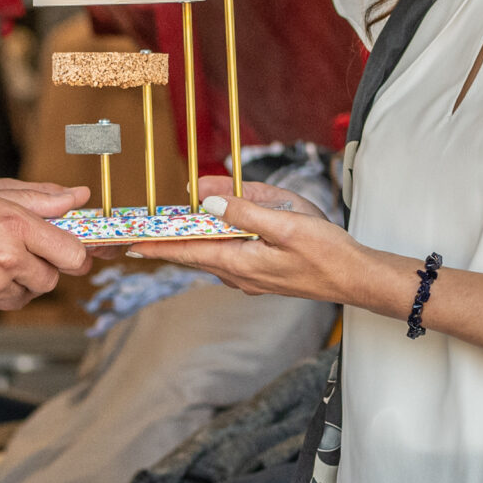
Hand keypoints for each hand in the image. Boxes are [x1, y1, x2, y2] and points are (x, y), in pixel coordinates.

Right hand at [0, 179, 90, 320]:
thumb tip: (78, 198)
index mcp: (14, 224)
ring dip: (12, 283)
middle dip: (38, 268)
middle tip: (9, 252)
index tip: (69, 255)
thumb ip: (37, 198)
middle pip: (50, 279)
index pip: (72, 253)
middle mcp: (5, 259)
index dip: (74, 256)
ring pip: (24, 296)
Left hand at [129, 175, 396, 310]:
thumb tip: (205, 203)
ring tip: (171, 228)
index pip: (187, 252)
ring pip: (212, 255)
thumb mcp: (286, 222)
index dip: (156, 246)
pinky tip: (217, 231)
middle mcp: (239, 276)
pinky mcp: (262, 276)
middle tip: (138, 235)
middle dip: (167, 243)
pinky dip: (216, 243)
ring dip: (193, 241)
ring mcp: (251, 279)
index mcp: (240, 262)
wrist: (355, 278)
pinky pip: (229, 258)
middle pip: (194, 255)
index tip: (127, 244)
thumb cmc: (327, 251)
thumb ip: (244, 211)